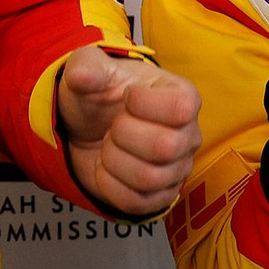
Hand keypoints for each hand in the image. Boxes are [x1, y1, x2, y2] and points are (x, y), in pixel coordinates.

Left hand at [57, 45, 200, 216]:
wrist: (87, 126)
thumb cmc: (100, 93)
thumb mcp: (90, 68)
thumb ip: (87, 66)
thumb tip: (81, 75)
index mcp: (182, 96)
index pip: (180, 109)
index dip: (142, 104)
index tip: (127, 96)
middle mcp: (188, 135)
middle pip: (164, 147)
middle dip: (122, 134)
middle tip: (113, 125)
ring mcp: (176, 170)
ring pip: (148, 178)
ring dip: (114, 159)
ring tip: (109, 144)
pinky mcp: (159, 198)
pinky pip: (135, 202)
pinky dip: (109, 183)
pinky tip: (107, 166)